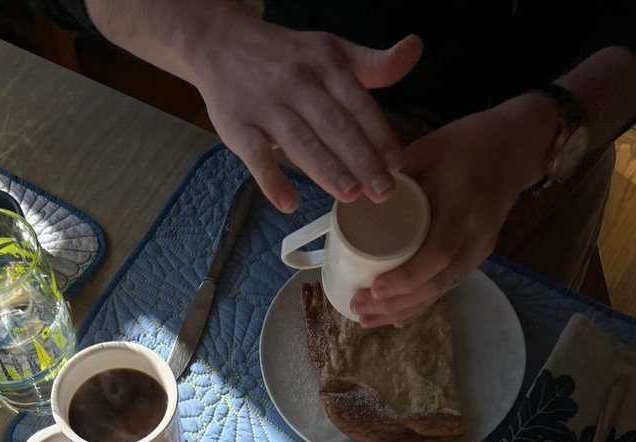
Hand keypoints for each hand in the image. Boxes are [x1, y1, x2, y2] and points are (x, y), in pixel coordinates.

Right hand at [188, 16, 422, 211]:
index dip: (379, 135)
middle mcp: (298, 83)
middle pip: (334, 125)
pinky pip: (255, 155)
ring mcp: (265, 105)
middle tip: (383, 192)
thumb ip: (374, 64)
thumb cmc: (287, 56)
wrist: (221, 43)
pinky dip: (271, 179)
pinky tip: (289, 203)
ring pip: (301, 141)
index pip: (357, 104)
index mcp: (326, 66)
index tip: (397, 164)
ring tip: (350, 195)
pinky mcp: (236, 126)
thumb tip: (415, 49)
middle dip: (361, 159)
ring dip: (326, 169)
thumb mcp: (332, 51)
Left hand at [351, 94, 558, 325]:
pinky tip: (396, 316)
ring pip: (441, 290)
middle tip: (359, 310)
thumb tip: (357, 195)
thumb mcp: (431, 147)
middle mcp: (476, 236)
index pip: (437, 254)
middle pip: (437, 283)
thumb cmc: (472, 142)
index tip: (374, 288)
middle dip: (396, 303)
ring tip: (368, 320)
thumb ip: (398, 172)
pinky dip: (420, 302)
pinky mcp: (477, 256)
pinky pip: (447, 285)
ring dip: (404, 309)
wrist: (518, 148)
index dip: (406, 277)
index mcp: (463, 207)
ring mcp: (480, 250)